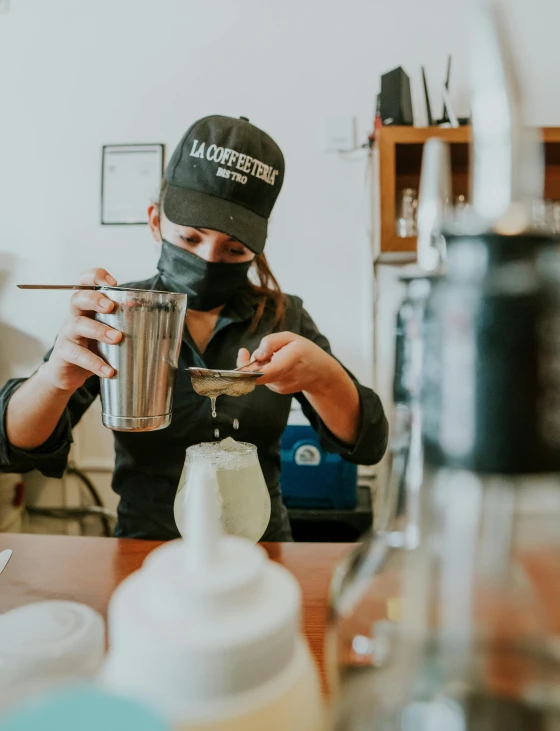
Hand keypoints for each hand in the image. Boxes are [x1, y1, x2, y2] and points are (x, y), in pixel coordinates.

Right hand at [39, 268, 122, 392]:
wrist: (68, 373)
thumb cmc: (93, 348)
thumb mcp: (107, 332)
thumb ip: (125, 325)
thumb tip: (159, 324)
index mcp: (87, 308)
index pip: (85, 283)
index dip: (95, 277)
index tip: (113, 282)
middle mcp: (75, 317)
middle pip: (78, 298)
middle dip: (94, 299)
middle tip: (111, 306)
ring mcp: (68, 335)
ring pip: (78, 325)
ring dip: (99, 330)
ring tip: (117, 338)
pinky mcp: (65, 354)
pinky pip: (78, 355)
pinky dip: (95, 363)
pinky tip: (108, 370)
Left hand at [237, 332, 341, 395]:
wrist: (321, 374)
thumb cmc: (305, 352)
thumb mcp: (290, 337)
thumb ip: (270, 343)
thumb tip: (256, 356)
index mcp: (290, 361)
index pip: (265, 372)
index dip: (248, 367)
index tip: (242, 352)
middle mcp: (285, 378)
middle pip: (255, 374)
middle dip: (246, 362)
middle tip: (245, 352)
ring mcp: (281, 387)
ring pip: (258, 375)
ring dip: (258, 365)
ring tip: (272, 357)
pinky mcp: (278, 390)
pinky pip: (263, 378)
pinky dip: (264, 370)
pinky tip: (276, 365)